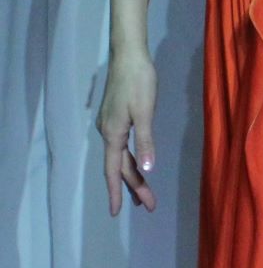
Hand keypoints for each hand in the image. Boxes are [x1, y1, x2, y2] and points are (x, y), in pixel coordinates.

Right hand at [96, 49, 157, 214]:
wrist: (128, 54)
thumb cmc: (138, 81)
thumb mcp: (145, 111)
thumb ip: (146, 141)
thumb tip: (148, 169)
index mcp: (113, 134)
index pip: (113, 171)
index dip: (116, 192)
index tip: (116, 213)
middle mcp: (108, 132)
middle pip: (120, 167)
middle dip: (134, 188)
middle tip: (149, 206)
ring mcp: (110, 124)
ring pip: (121, 157)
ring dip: (132, 176)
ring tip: (142, 195)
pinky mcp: (116, 116)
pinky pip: (122, 146)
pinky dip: (130, 160)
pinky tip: (137, 163)